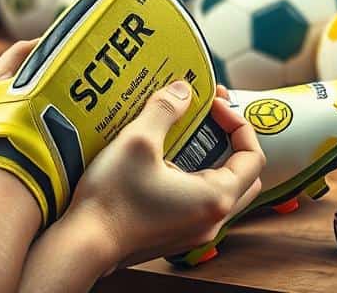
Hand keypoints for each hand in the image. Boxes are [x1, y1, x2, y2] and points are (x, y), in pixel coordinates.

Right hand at [59, 81, 264, 269]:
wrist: (84, 245)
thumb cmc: (112, 201)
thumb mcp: (138, 141)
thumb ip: (165, 109)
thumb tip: (183, 90)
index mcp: (215, 198)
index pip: (253, 156)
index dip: (238, 122)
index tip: (213, 104)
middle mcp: (212, 219)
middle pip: (245, 175)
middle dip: (231, 141)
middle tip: (209, 117)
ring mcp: (195, 231)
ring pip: (224, 189)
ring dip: (213, 158)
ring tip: (187, 134)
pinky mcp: (177, 234)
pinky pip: (201, 201)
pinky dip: (196, 176)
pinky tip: (167, 160)